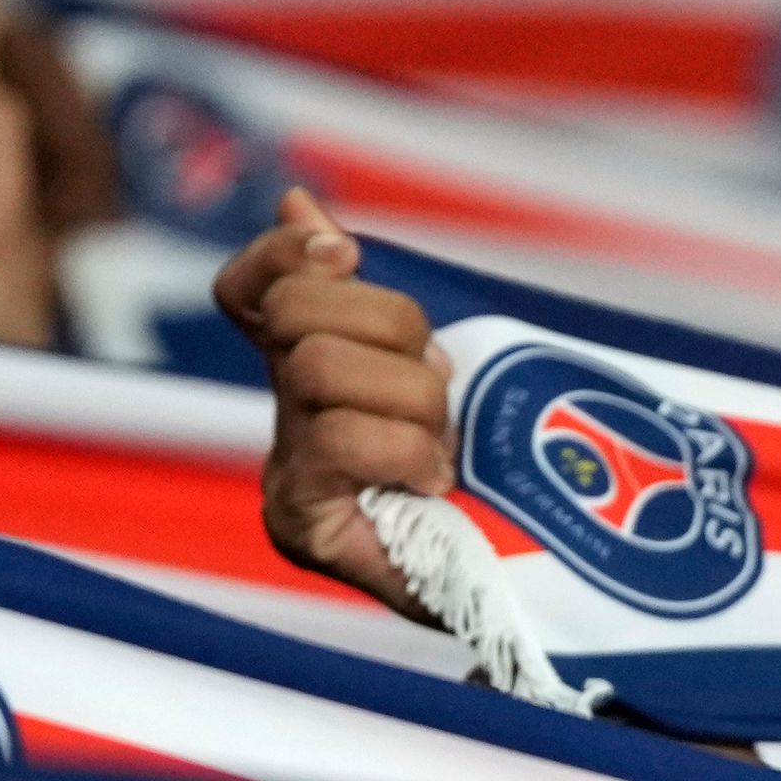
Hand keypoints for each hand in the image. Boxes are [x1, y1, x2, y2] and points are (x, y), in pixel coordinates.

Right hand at [215, 188, 453, 624]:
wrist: (527, 580)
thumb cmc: (490, 473)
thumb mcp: (444, 363)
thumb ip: (372, 294)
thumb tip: (299, 200)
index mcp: (314, 369)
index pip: (252, 288)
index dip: (286, 257)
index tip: (344, 254)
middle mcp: (287, 415)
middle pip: (298, 313)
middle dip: (392, 333)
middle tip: (439, 389)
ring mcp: (288, 471)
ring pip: (319, 367)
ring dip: (408, 400)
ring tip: (441, 446)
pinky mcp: (302, 521)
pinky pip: (338, 439)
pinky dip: (401, 451)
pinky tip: (432, 483)